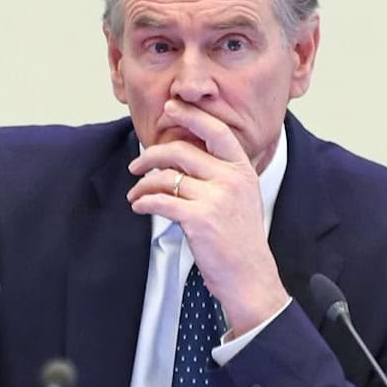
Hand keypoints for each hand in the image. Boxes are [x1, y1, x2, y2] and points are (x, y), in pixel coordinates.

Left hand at [126, 100, 288, 336]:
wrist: (250, 277)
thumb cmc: (241, 242)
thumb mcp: (242, 199)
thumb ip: (221, 175)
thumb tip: (184, 159)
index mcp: (243, 170)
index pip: (216, 131)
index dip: (191, 116)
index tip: (171, 110)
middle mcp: (232, 179)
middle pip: (181, 151)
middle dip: (151, 155)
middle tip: (137, 165)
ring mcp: (216, 198)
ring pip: (166, 177)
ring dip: (143, 185)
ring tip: (136, 195)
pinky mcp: (199, 219)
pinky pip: (160, 201)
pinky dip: (144, 202)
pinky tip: (139, 207)